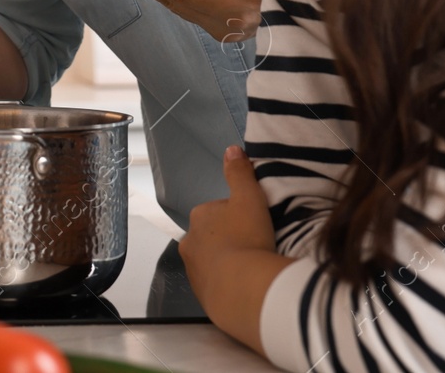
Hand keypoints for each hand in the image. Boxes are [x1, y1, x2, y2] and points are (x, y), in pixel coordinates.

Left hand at [179, 146, 285, 352]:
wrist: (241, 288)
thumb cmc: (247, 237)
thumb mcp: (249, 198)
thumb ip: (240, 172)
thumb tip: (231, 149)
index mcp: (199, 216)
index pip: (219, 211)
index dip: (238, 217)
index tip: (254, 225)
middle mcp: (188, 241)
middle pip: (213, 236)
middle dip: (229, 239)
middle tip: (255, 245)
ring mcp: (193, 270)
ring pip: (213, 260)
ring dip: (228, 262)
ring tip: (252, 267)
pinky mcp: (200, 294)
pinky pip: (216, 283)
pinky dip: (227, 283)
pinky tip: (245, 285)